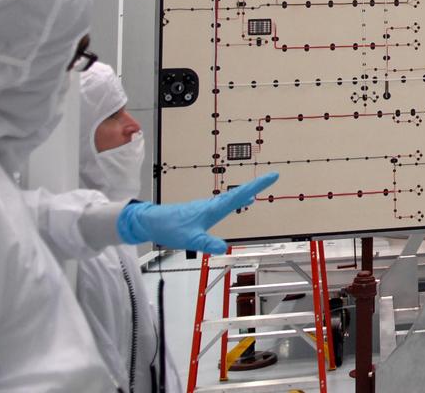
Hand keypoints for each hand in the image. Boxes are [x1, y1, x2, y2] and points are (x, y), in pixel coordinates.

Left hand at [116, 173, 278, 253]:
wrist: (152, 221)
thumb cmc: (170, 227)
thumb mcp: (189, 239)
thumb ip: (206, 243)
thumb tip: (223, 249)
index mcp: (214, 208)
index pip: (240, 195)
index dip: (257, 185)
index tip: (272, 175)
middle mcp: (213, 204)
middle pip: (239, 192)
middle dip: (256, 185)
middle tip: (272, 177)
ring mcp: (209, 206)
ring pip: (232, 196)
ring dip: (247, 190)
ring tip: (259, 189)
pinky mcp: (204, 210)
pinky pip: (226, 201)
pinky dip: (238, 198)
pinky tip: (240, 201)